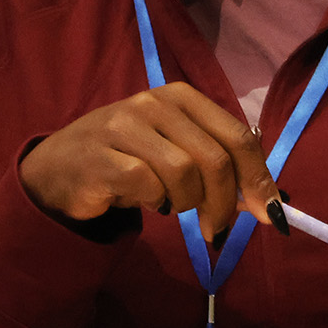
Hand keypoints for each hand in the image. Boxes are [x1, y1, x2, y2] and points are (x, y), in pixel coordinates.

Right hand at [18, 82, 280, 239]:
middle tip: (217, 230)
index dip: (258, 177)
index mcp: (183, 97)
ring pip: (183, 173)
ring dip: (186, 203)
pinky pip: (147, 186)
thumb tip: (268, 201)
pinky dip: (155, 202)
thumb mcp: (177, 151)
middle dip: (225, 202)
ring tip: (172, 207)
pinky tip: (147, 202)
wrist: (58, 169)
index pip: (237, 136)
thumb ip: (220, 165)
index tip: (269, 212)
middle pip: (215, 158)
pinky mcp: (99, 156)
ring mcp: (124, 125)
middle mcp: (155, 103)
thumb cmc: (128, 159)